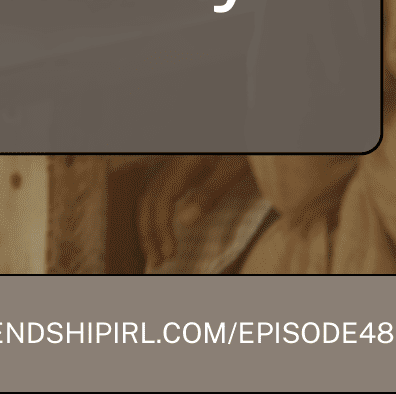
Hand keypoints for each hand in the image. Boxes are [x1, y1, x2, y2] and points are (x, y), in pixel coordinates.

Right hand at [136, 154, 248, 270]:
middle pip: (149, 197)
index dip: (160, 226)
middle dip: (148, 231)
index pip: (161, 197)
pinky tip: (164, 228)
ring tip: (155, 252)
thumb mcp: (231, 170)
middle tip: (156, 262)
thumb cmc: (244, 151)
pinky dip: (157, 213)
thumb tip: (183, 222)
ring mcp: (177, 163)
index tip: (169, 253)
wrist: (247, 132)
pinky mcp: (183, 167)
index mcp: (183, 162)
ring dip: (149, 224)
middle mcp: (175, 161)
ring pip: (151, 194)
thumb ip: (209, 193)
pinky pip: (161, 191)